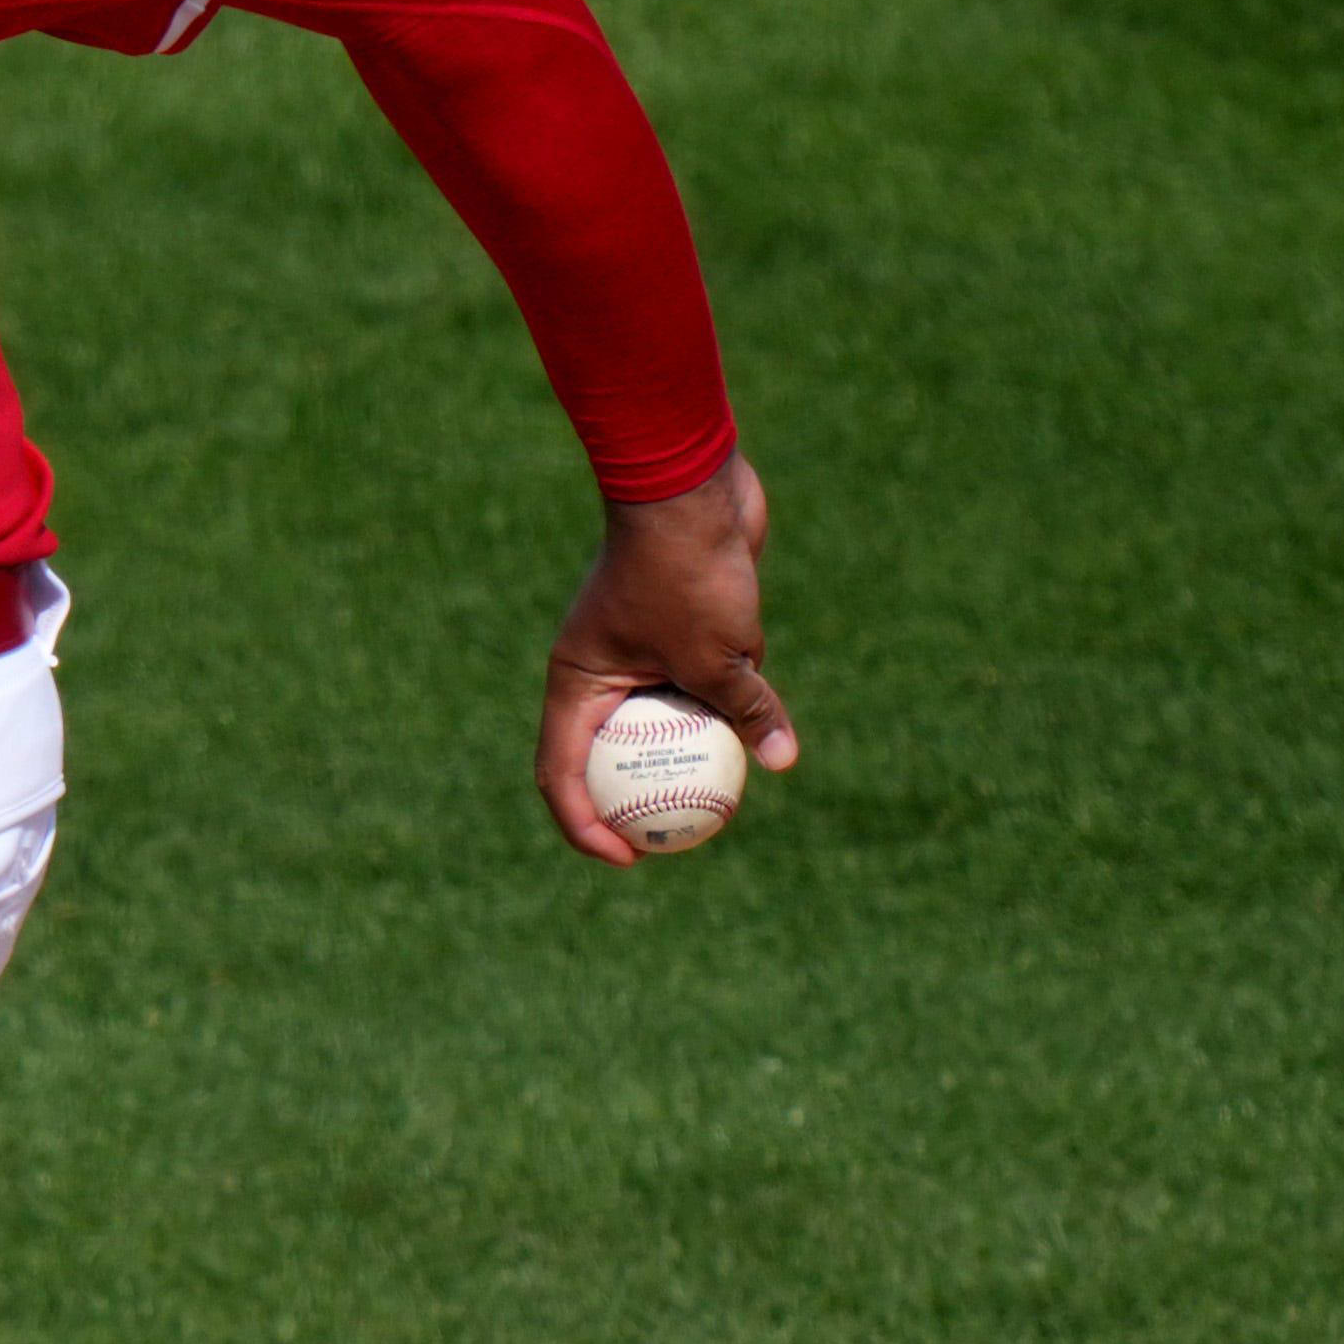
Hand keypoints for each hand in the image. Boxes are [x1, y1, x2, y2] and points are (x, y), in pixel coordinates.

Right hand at [538, 453, 796, 863]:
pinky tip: (760, 733)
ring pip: (657, 722)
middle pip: (606, 756)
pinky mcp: (676, 630)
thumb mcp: (720, 654)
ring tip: (725, 799)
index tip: (628, 858)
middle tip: (674, 841)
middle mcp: (598, 672)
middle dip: (635, 805)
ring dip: (686, 757)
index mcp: (578, 682)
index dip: (586, 827)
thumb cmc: (685, 571)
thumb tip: (781, 763)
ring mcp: (636, 650)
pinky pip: (693, 687)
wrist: (693, 485)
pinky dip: (718, 712)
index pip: (562, 774)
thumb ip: (747, 709)